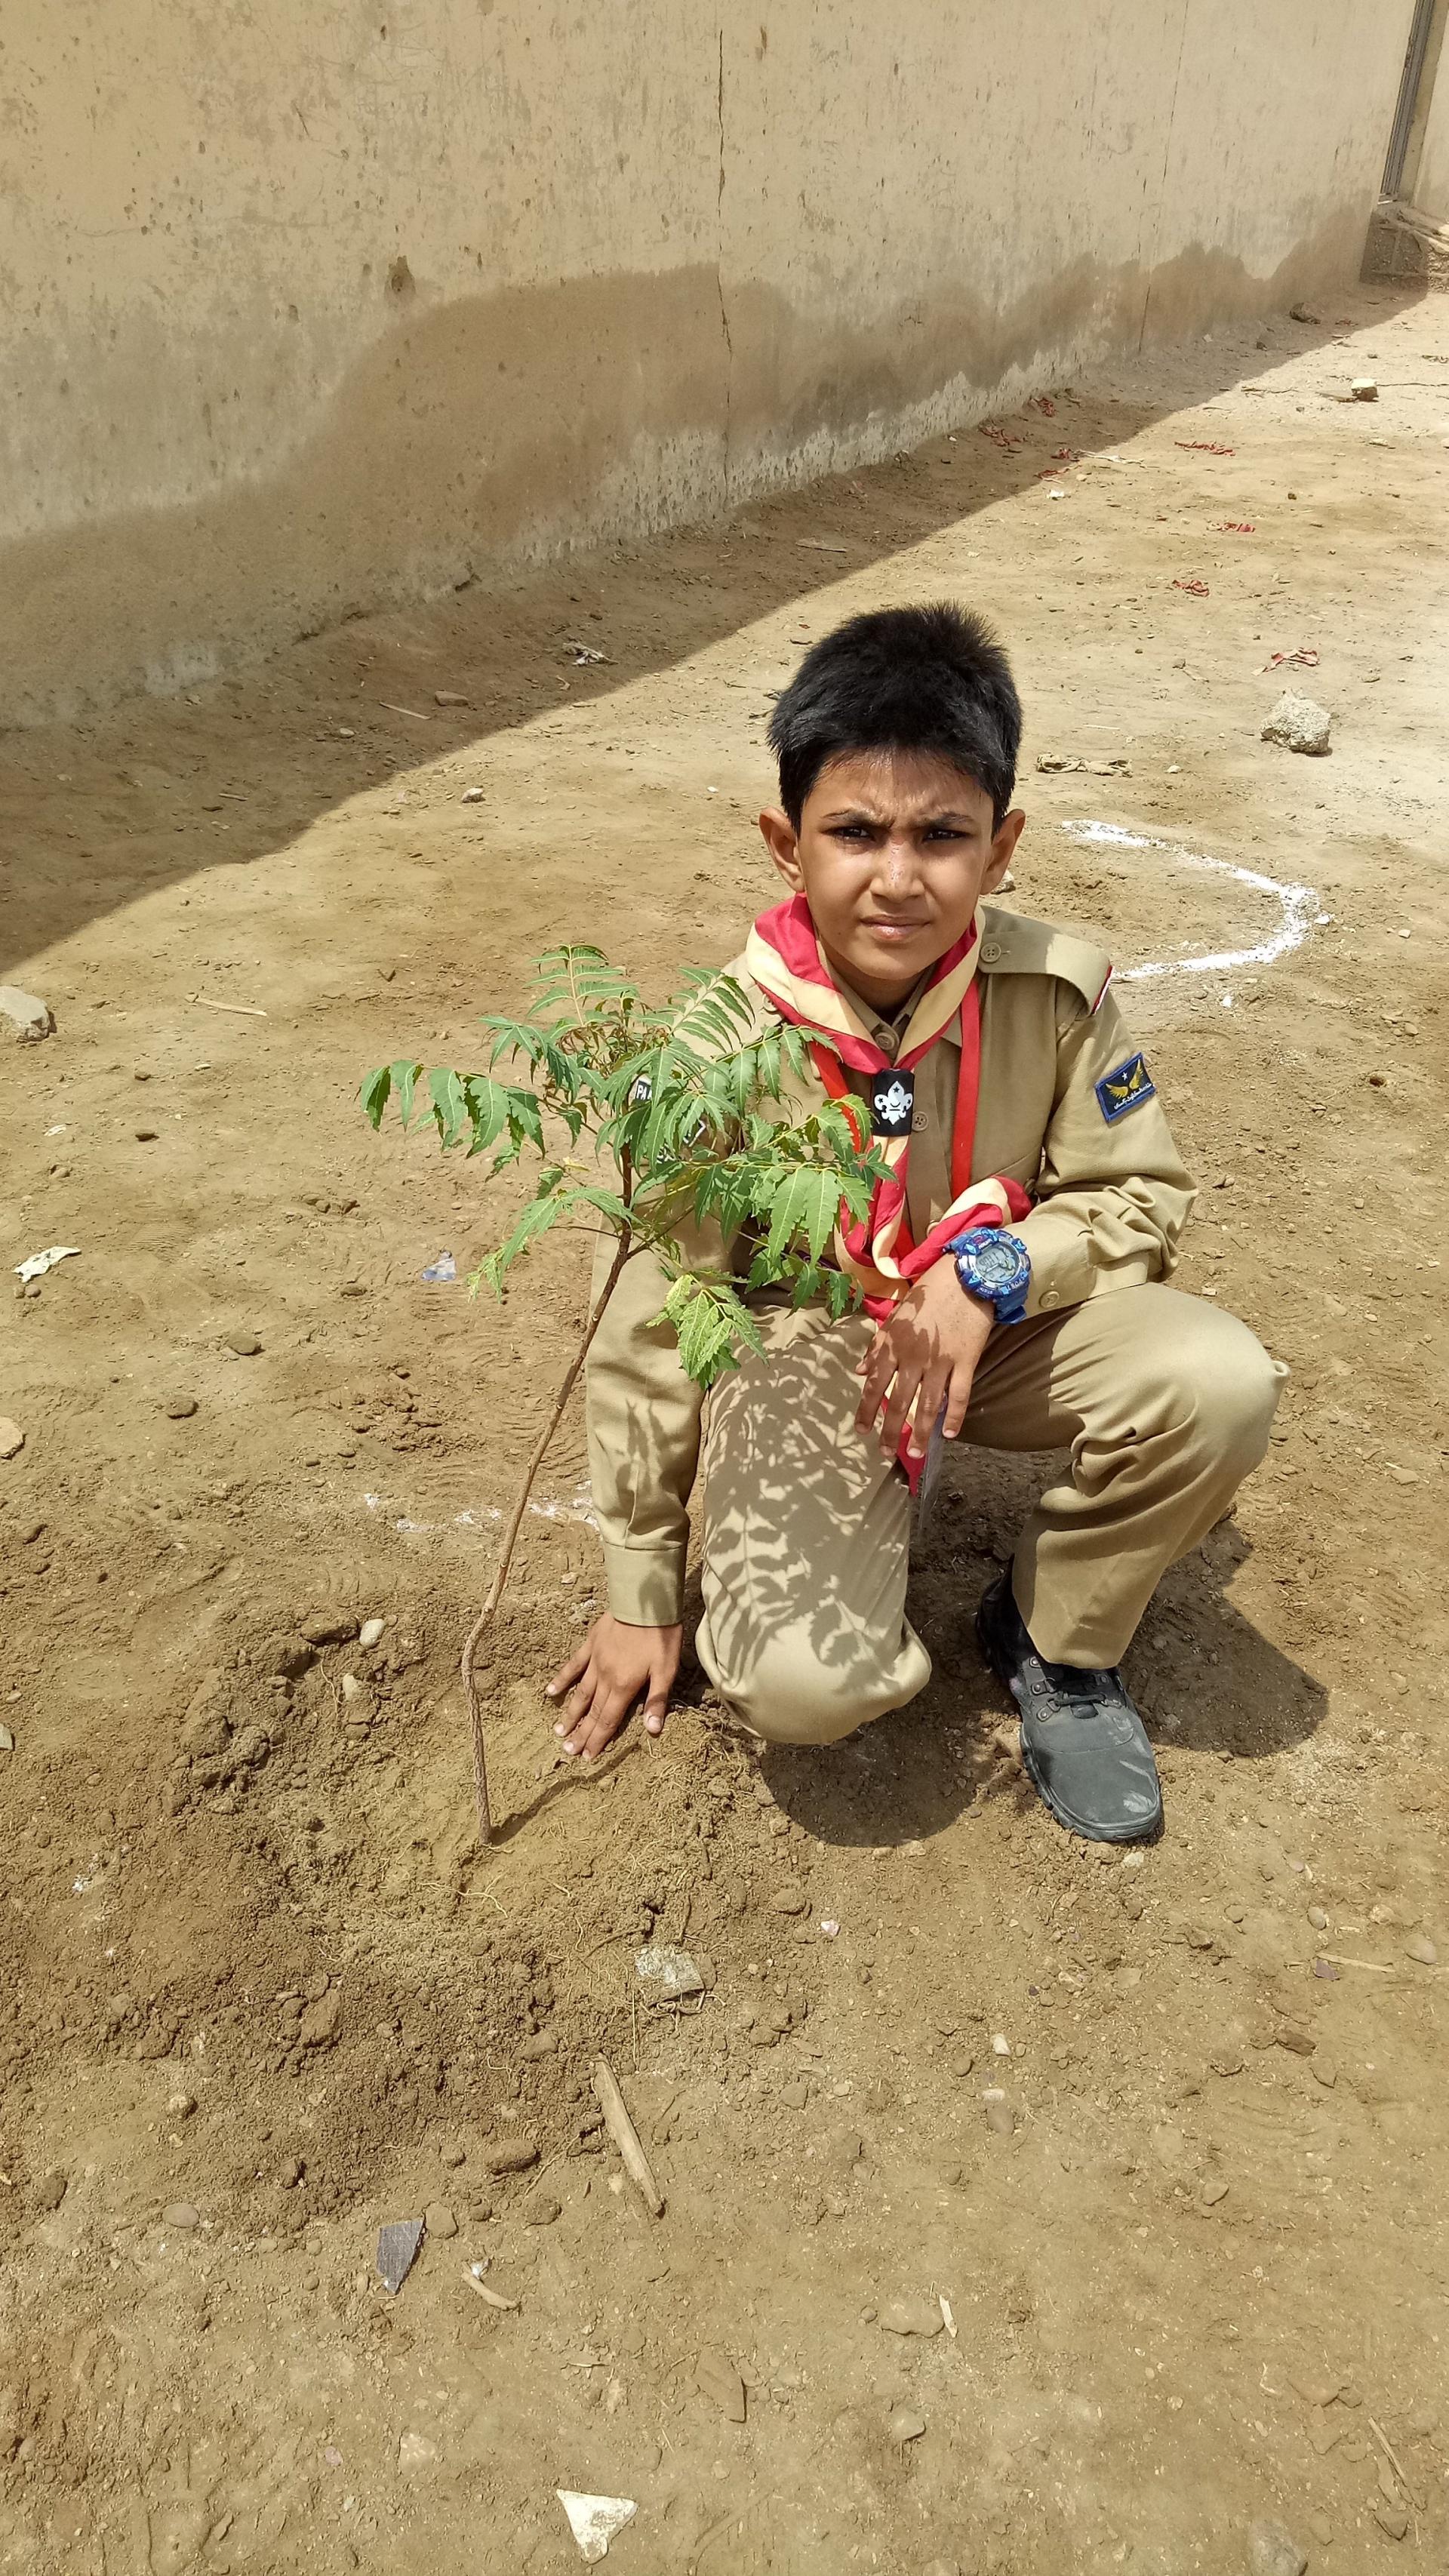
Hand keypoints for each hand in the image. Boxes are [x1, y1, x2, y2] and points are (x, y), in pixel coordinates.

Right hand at [545, 1614, 682, 1760]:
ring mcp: (595, 1660)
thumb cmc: (660, 1636)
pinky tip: (551, 1691)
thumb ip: (656, 1701)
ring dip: (570, 1713)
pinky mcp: (591, 1644)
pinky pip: (573, 1665)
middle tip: (567, 1751)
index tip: (586, 1756)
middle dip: (581, 1732)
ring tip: (559, 1731)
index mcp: (624, 1686)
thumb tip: (652, 1731)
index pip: (608, 1719)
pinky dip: (562, 1679)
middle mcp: (605, 1677)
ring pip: (580, 1692)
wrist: (645, 1601)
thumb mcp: (666, 1670)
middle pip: (592, 1710)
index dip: (597, 1739)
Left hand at [855, 1257, 993, 1461]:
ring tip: (916, 1453)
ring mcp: (940, 1360)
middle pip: (899, 1400)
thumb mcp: (896, 1317)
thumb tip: (859, 1371)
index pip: (874, 1384)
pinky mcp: (966, 1361)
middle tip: (885, 1452)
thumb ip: (877, 1346)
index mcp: (893, 1344)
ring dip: (920, 1432)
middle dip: (890, 1430)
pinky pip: (959, 1395)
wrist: (965, 1275)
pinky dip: (955, 1417)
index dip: (866, 1410)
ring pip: (928, 1404)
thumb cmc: (929, 1294)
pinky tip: (949, 1434)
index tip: (861, 1431)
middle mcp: (913, 1356)